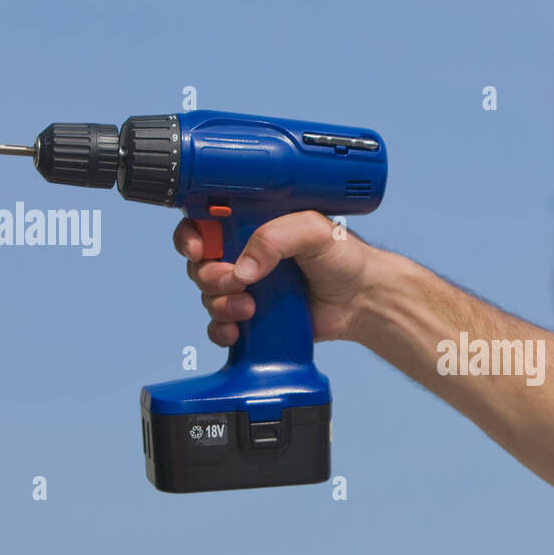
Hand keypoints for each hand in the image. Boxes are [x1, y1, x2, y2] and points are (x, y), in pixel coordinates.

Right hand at [173, 210, 382, 347]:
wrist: (362, 299)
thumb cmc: (343, 257)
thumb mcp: (314, 231)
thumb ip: (276, 237)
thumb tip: (243, 268)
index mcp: (252, 225)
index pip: (204, 223)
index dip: (191, 236)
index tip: (198, 249)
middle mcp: (243, 255)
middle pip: (200, 265)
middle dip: (210, 277)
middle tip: (236, 282)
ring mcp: (246, 288)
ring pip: (208, 297)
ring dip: (220, 304)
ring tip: (249, 309)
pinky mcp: (252, 319)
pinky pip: (220, 327)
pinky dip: (221, 330)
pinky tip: (237, 331)